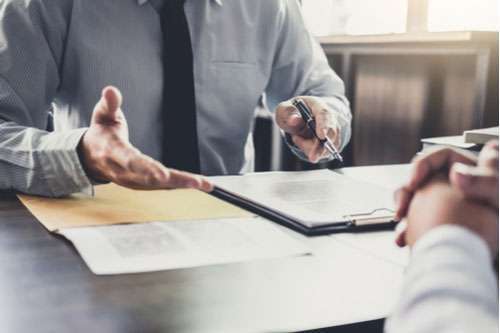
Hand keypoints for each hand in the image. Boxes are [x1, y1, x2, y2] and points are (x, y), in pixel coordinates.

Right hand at [78, 86, 212, 191]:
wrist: (90, 156)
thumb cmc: (102, 133)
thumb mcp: (102, 115)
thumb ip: (109, 104)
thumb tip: (111, 90)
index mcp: (114, 153)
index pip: (131, 162)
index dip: (147, 169)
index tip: (162, 175)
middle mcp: (123, 171)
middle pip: (151, 179)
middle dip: (175, 180)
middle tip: (196, 182)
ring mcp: (132, 181)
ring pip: (160, 185)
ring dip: (182, 184)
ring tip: (204, 184)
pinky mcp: (141, 184)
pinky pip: (162, 186)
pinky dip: (179, 185)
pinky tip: (197, 184)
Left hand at [275, 96, 340, 162]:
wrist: (300, 116)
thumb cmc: (292, 112)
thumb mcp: (284, 109)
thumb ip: (288, 113)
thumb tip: (294, 120)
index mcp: (318, 105)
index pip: (324, 114)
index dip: (324, 125)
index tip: (322, 136)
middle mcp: (329, 118)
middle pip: (330, 133)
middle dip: (321, 147)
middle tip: (313, 157)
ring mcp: (332, 131)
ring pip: (326, 146)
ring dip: (309, 148)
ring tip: (296, 137)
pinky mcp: (331, 143)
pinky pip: (323, 152)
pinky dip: (310, 151)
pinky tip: (302, 141)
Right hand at [394, 141, 497, 245]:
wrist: (476, 267)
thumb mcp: (498, 199)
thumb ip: (484, 180)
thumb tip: (457, 172)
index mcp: (474, 175)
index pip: (442, 157)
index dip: (424, 165)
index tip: (414, 182)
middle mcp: (458, 190)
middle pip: (423, 178)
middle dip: (407, 192)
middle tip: (402, 206)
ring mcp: (447, 210)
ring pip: (416, 200)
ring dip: (403, 210)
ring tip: (401, 222)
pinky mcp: (440, 228)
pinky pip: (416, 222)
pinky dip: (407, 229)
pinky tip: (404, 237)